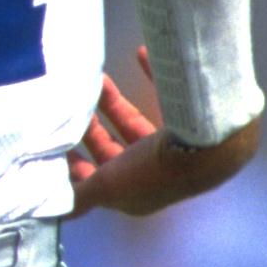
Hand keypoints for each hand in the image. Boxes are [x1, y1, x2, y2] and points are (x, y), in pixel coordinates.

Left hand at [65, 48, 256, 217]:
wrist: (213, 144)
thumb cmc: (155, 168)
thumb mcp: (108, 184)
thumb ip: (80, 194)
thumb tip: (53, 211)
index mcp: (135, 194)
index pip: (99, 180)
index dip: (76, 162)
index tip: (55, 138)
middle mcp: (154, 174)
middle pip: (115, 148)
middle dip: (92, 125)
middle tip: (72, 101)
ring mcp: (173, 149)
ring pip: (135, 122)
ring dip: (115, 101)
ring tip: (98, 76)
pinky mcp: (191, 124)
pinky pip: (168, 96)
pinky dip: (155, 76)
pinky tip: (142, 55)